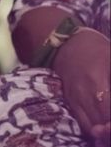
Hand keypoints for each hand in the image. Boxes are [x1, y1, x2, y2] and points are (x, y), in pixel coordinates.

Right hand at [53, 29, 110, 144]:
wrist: (65, 42)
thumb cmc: (95, 49)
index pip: (108, 115)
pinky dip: (92, 128)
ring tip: (108, 125)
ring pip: (91, 128)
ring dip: (102, 130)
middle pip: (101, 124)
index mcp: (96, 82)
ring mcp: (74, 99)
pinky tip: (100, 124)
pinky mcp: (69, 102)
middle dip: (109, 126)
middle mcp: (83, 94)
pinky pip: (82, 123)